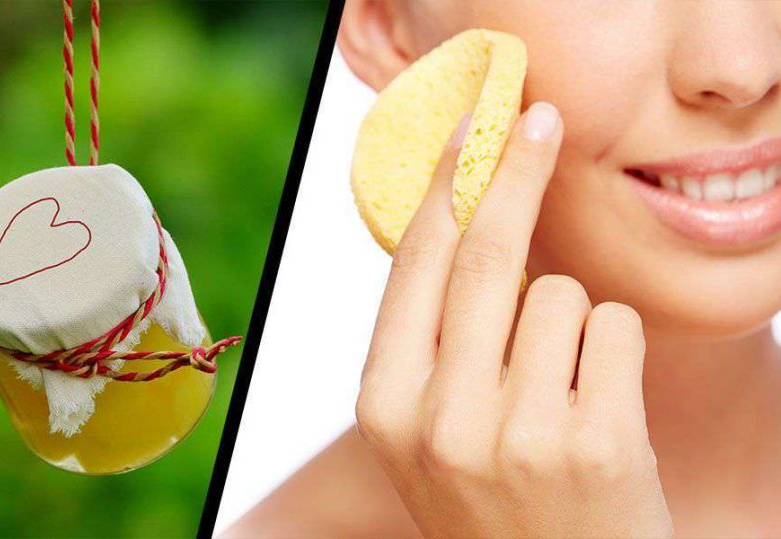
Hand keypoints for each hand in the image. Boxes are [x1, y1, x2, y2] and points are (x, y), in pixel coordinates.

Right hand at [355, 102, 672, 537]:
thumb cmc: (492, 496)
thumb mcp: (428, 428)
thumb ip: (430, 340)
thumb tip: (467, 215)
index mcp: (385, 406)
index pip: (416, 265)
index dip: (447, 182)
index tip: (473, 125)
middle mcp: (440, 420)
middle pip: (487, 255)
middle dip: (519, 171)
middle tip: (543, 119)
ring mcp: (518, 435)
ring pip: (559, 293)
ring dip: (568, 318)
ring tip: (559, 387)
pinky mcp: (596, 444)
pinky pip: (613, 327)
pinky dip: (613, 349)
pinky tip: (597, 406)